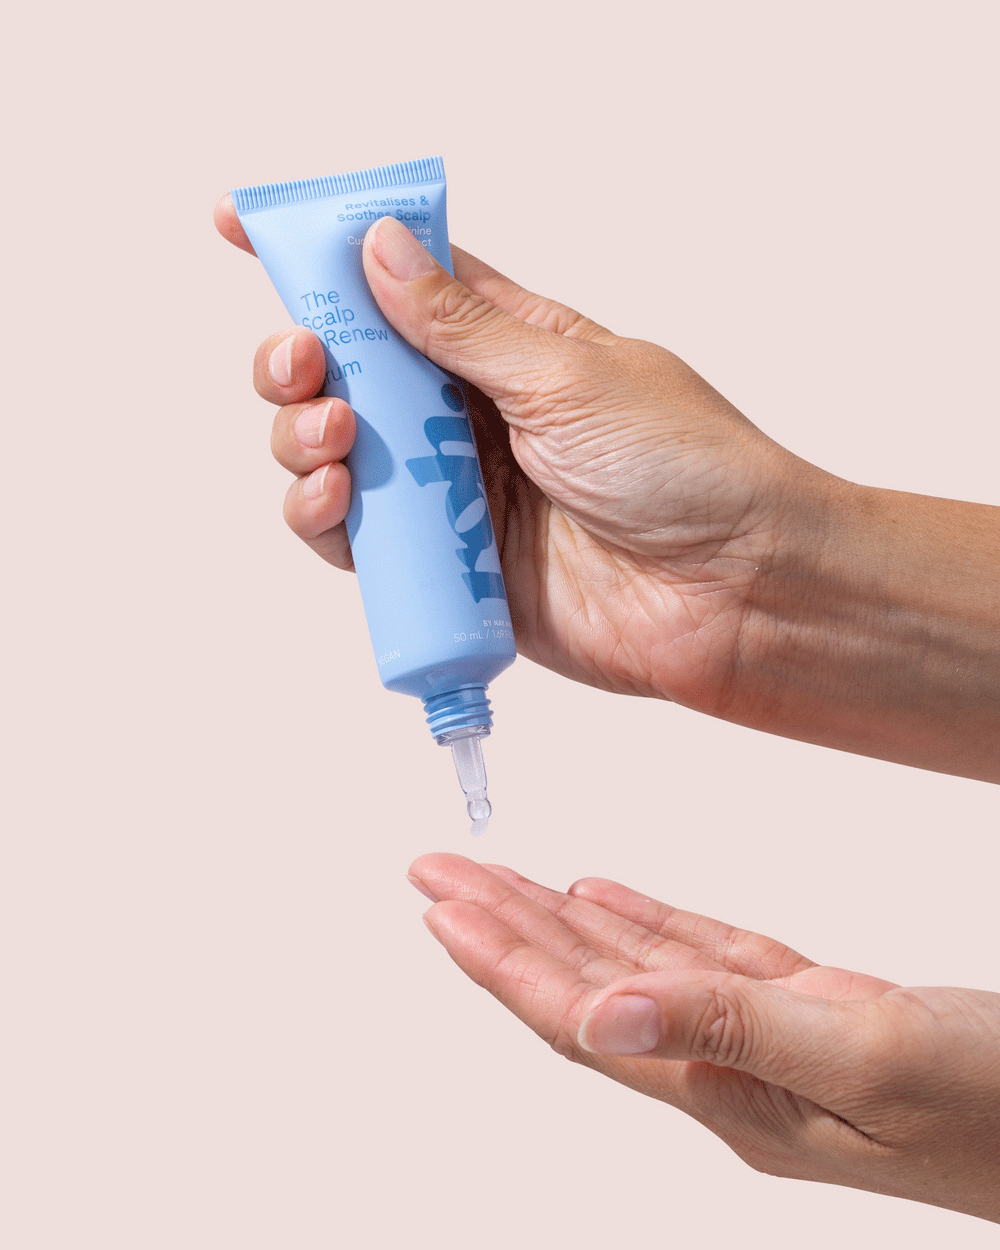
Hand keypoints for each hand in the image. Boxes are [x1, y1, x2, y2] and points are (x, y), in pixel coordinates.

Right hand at [217, 202, 999, 780]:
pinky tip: (333, 496)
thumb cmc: (684, 467)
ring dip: (304, 436)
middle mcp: (473, 416)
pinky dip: (324, 517)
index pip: (400, 283)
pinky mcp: (449, 569)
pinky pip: (360, 541)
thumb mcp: (568, 374)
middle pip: (350, 374)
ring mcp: (456, 494)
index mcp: (510, 346)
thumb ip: (461, 326)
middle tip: (302, 360)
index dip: (324, 253)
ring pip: (337, 456)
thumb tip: (377, 247)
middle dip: (302, 359)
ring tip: (334, 435)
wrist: (734, 592)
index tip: (242, 227)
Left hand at [407, 854, 999, 1223]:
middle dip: (503, 928)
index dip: (502, 960)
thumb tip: (599, 1016)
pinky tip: (602, 899)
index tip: (440, 905)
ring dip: (558, 922)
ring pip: (632, 969)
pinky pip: (697, 959)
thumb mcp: (868, 1057)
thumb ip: (731, 1030)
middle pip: (585, 990)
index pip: (579, 1018)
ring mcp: (764, 1042)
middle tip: (436, 872)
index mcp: (727, 1091)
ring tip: (494, 879)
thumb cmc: (996, 1106)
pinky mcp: (807, 1010)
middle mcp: (726, 1069)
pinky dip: (645, 923)